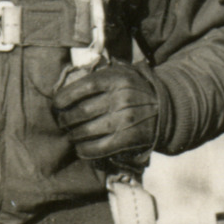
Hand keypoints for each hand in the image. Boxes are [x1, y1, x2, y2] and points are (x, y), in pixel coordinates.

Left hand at [45, 58, 161, 161]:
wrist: (166, 107)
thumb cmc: (135, 89)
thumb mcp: (121, 73)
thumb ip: (99, 76)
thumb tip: (68, 90)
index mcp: (116, 79)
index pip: (81, 88)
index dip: (63, 98)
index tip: (57, 104)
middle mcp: (120, 98)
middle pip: (80, 112)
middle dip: (65, 119)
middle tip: (62, 122)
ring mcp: (125, 120)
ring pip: (86, 131)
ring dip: (73, 135)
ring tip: (72, 135)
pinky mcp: (128, 138)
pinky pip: (98, 148)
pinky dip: (85, 150)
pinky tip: (81, 149)